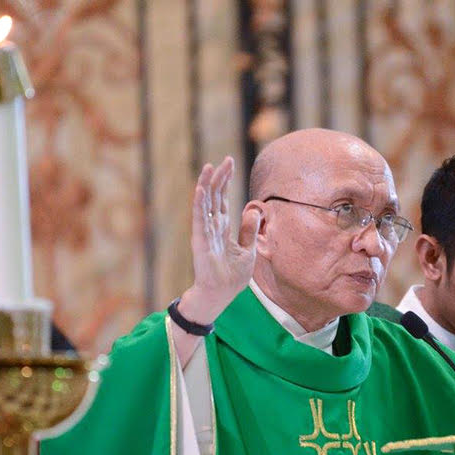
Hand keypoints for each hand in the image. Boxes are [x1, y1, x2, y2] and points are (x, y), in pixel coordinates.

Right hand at [177, 157, 261, 323]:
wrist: (221, 295)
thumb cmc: (232, 277)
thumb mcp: (248, 250)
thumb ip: (249, 230)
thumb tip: (254, 211)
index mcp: (222, 228)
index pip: (222, 199)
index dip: (226, 181)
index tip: (229, 163)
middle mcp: (211, 227)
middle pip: (214, 196)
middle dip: (219, 178)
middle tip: (225, 160)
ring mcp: (205, 233)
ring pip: (205, 204)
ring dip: (206, 185)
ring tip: (208, 167)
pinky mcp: (201, 241)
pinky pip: (199, 219)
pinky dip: (199, 204)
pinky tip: (200, 189)